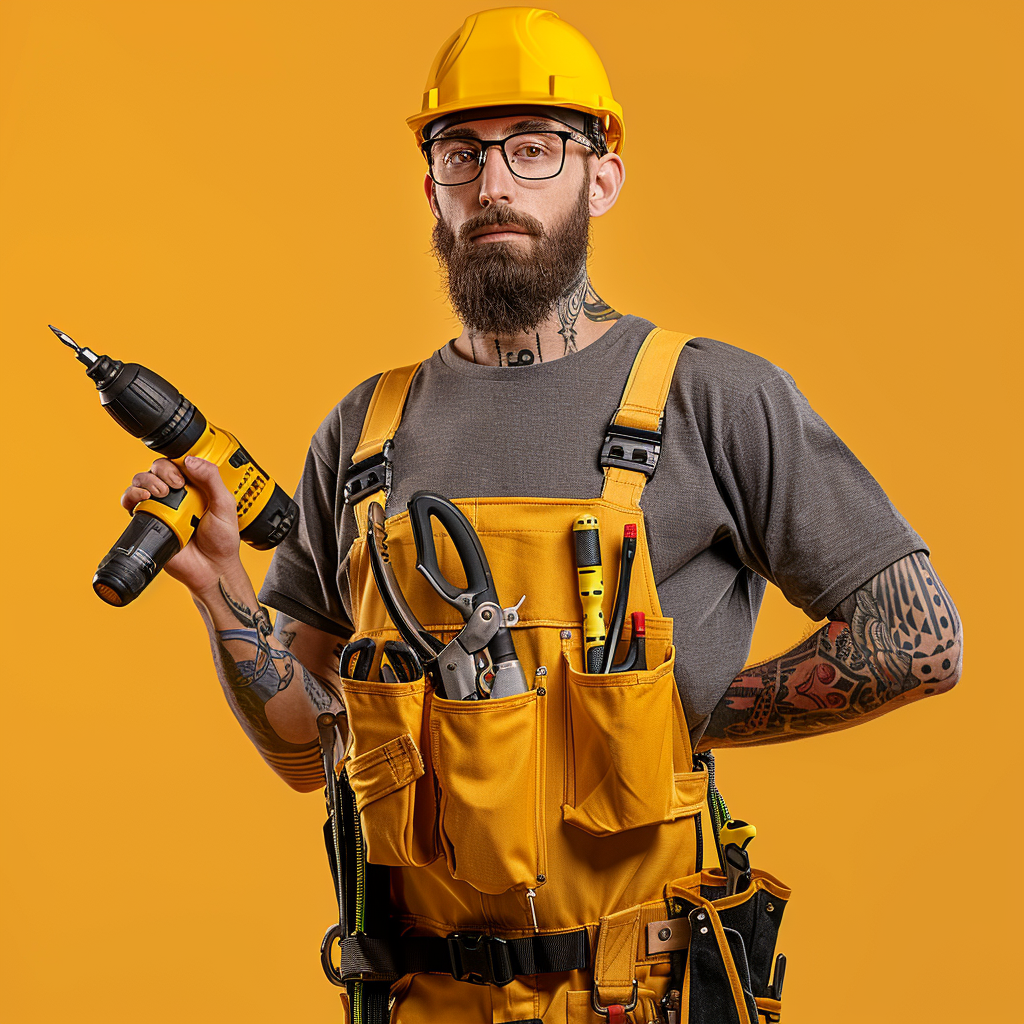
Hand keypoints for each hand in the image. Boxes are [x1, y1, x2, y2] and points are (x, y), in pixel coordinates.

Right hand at [121, 456, 240, 594]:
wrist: (211, 568)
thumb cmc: (221, 540)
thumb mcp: (225, 505)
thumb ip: (212, 480)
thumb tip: (191, 460)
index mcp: (195, 486)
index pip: (179, 462)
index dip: (176, 461)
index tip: (183, 473)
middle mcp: (176, 494)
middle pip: (157, 468)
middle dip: (162, 470)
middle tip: (175, 485)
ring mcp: (161, 506)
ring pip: (141, 481)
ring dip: (146, 481)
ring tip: (161, 493)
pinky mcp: (148, 520)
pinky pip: (130, 503)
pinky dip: (131, 495)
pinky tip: (143, 498)